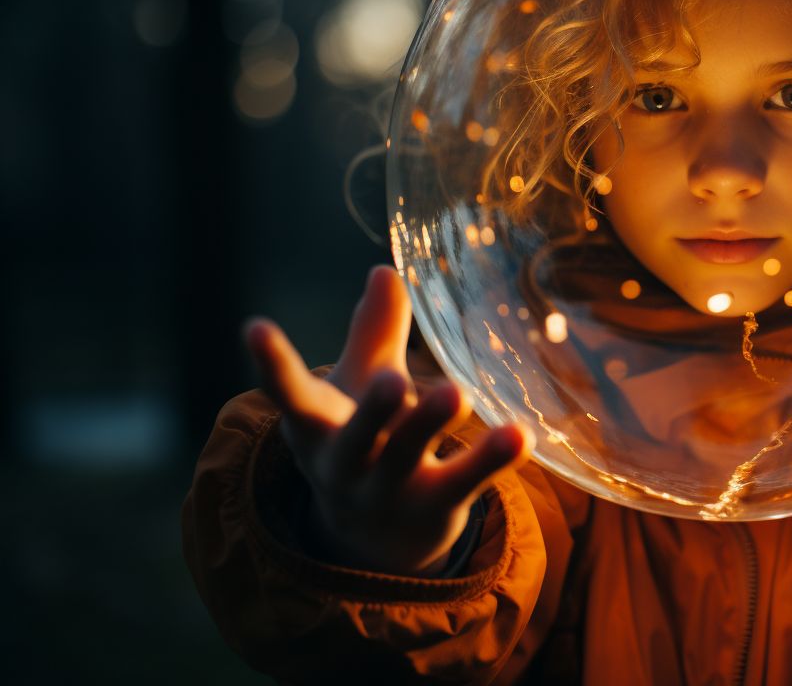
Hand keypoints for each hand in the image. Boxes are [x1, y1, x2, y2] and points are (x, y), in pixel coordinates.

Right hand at [243, 265, 531, 575]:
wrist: (375, 540)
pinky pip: (464, 483)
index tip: (253, 328)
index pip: (289, 394)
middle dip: (373, 410)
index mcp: (317, 427)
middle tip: (393, 380)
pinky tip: (519, 434)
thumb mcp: (358, 386)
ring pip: (408, 457)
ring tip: (458, 393)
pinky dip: (491, 460)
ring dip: (430, 425)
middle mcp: (346, 463)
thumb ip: (373, 333)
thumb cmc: (364, 436)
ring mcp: (388, 491)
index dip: (271, 363)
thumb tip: (385, 270)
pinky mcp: (435, 508)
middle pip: (356, 436)